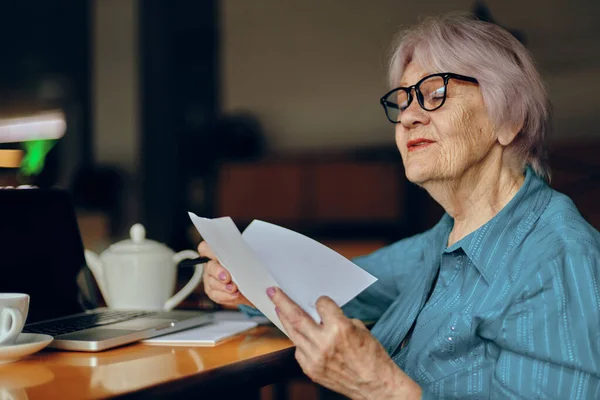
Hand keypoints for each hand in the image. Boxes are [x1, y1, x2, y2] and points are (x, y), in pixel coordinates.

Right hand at [197, 241, 253, 307]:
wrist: (253, 286)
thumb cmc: (249, 269)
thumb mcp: (247, 260)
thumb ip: (241, 256)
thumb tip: (243, 256)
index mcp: (218, 253)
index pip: (206, 248)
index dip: (210, 252)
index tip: (220, 257)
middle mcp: (212, 265)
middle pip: (210, 266)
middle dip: (219, 272)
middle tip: (228, 278)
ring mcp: (210, 279)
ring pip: (211, 282)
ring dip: (223, 287)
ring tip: (234, 288)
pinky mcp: (213, 291)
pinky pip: (214, 294)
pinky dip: (225, 296)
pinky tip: (234, 295)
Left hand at [267, 287, 420, 399]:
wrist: (376, 385)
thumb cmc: (372, 356)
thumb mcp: (359, 329)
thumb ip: (338, 319)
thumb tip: (321, 314)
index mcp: (340, 328)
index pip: (322, 304)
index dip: (321, 301)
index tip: (320, 301)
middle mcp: (324, 342)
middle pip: (297, 316)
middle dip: (283, 301)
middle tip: (273, 291)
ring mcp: (315, 358)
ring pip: (293, 333)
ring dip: (284, 319)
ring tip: (279, 309)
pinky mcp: (311, 370)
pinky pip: (299, 350)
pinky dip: (298, 340)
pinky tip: (299, 335)